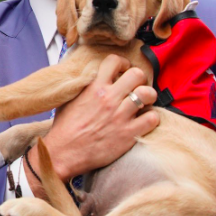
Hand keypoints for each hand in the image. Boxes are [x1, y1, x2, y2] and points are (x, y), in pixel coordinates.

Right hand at [38, 55, 157, 183]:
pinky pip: (152, 118)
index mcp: (94, 88)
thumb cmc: (64, 129)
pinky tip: (143, 120)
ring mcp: (120, 116)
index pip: (114, 61)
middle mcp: (109, 99)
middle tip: (136, 87)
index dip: (122, 64)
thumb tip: (94, 77)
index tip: (123, 70)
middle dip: (139, 79)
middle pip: (137, 74)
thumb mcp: (69, 99)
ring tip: (144, 102)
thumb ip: (84, 86)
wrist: (63, 153)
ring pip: (148, 94)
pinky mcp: (128, 134)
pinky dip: (151, 118)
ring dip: (148, 96)